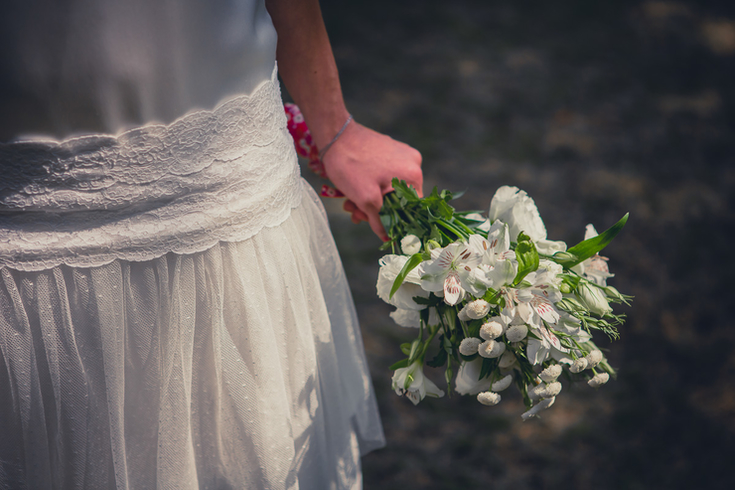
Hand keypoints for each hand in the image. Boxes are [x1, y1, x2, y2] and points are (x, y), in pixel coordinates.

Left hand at [321, 121, 422, 240]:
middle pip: (399, 198)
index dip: (395, 221)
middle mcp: (413, 163)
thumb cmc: (350, 165)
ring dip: (370, 199)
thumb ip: (379, 221)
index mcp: (413, 175)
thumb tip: (388, 238)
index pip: (412, 208)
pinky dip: (371, 185)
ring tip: (349, 203)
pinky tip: (354, 191)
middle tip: (355, 214)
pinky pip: (385, 175)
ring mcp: (402, 154)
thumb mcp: (365, 199)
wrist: (334, 134)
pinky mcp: (390, 150)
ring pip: (389, 188)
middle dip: (376, 210)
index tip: (378, 227)